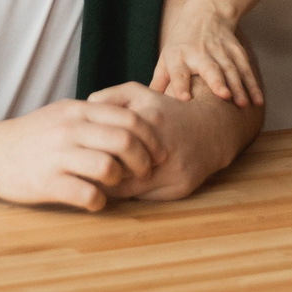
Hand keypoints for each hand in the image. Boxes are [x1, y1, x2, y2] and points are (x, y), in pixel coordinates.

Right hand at [0, 96, 166, 211]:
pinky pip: (87, 194)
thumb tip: (131, 121)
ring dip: (122, 180)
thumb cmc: (30, 137)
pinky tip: (95, 201)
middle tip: (146, 172)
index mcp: (77, 111)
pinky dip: (99, 201)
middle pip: (125, 141)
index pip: (128, 117)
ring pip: (109, 167)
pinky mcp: (48, 183)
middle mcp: (70, 130)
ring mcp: (58, 156)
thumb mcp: (61, 114)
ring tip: (117, 185)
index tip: (158, 151)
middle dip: (144, 160)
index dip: (150, 136)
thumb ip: (93, 116)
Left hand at [87, 82, 236, 201]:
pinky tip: (126, 184)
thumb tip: (82, 109)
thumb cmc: (167, 112)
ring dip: (112, 186)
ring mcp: (173, 171)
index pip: (107, 147)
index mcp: (148, 122)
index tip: (80, 155)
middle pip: (116, 171)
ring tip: (101, 179)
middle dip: (99, 172)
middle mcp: (163, 148)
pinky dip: (132, 193)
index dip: (90, 154)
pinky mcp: (181, 188)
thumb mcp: (139, 93)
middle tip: (84, 171)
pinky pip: (145, 198)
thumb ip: (109, 97)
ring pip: (129, 189)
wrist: (212, 129)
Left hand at [151, 0, 263, 106]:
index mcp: (177, 56)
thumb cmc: (181, 42)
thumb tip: (145, 106)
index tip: (184, 98)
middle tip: (224, 96)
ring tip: (243, 104)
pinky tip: (257, 100)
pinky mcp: (235, 50)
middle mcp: (198, 52)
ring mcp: (219, 50)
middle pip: (209, 67)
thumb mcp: (166, 57)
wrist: (207, 11)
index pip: (178, 71)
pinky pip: (245, 68)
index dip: (180, 84)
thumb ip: (159, 82)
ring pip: (231, 69)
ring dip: (239, 86)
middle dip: (217, 81)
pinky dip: (252, 83)